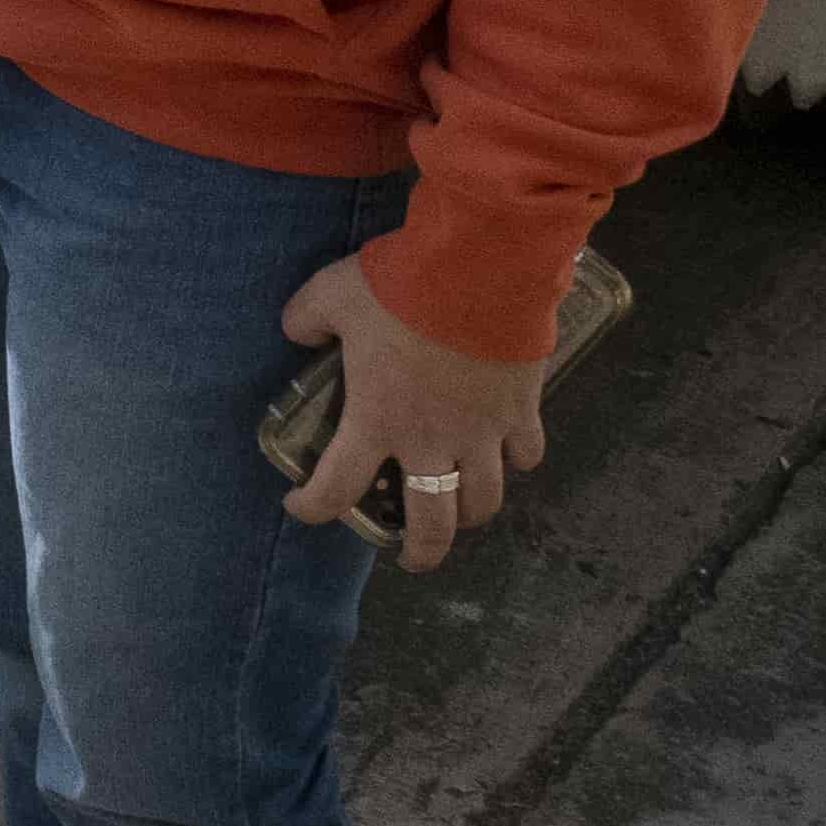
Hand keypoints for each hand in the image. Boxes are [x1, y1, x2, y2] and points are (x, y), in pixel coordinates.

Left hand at [279, 253, 545, 575]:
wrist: (482, 268)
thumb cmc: (401, 285)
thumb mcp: (331, 293)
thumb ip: (306, 318)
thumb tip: (296, 331)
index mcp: (377, 421)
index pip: (336, 489)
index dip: (313, 508)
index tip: (300, 506)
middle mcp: (432, 442)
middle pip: (432, 525)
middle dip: (421, 552)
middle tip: (410, 557)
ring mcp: (484, 432)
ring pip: (485, 500)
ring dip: (470, 514)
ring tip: (460, 514)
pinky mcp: (523, 411)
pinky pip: (529, 453)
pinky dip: (519, 460)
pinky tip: (510, 455)